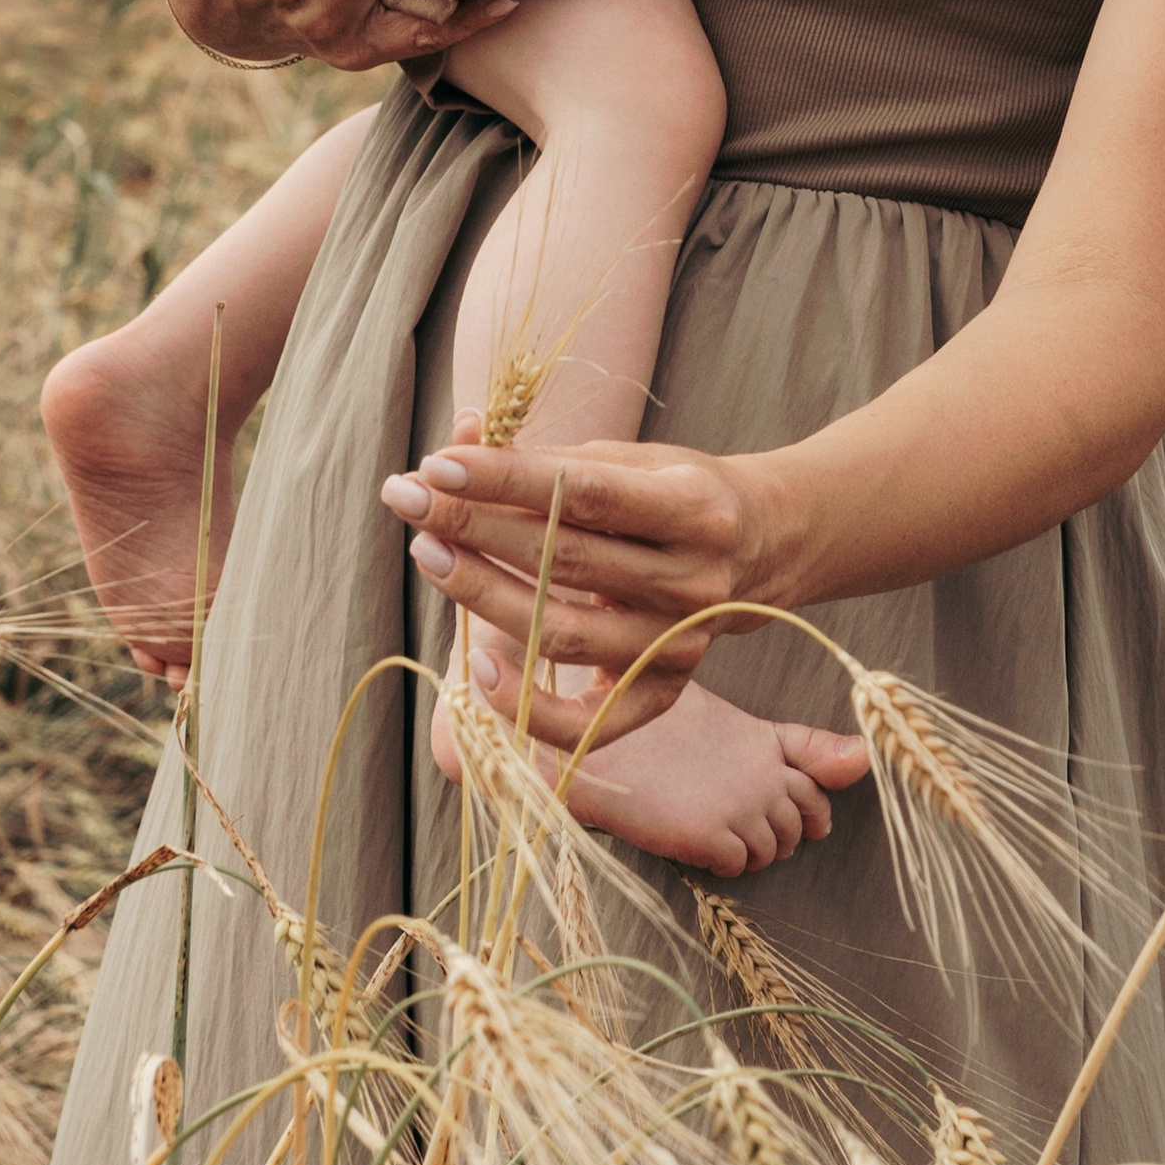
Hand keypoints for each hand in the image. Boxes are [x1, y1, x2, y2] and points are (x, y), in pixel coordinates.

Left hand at [382, 427, 787, 748]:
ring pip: (561, 631)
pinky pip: (585, 722)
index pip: (584, 492)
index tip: (436, 463)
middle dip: (473, 526)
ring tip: (427, 554)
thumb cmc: (674, 492)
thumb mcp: (631, 459)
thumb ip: (549, 458)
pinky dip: (525, 702)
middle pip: (564, 559)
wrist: (757, 550)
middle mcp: (692, 578)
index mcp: (693, 504)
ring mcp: (679, 643)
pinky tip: (476, 665)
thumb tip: (458, 443)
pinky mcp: (661, 692)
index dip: (505, 479)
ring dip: (480, 593)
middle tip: (408, 498)